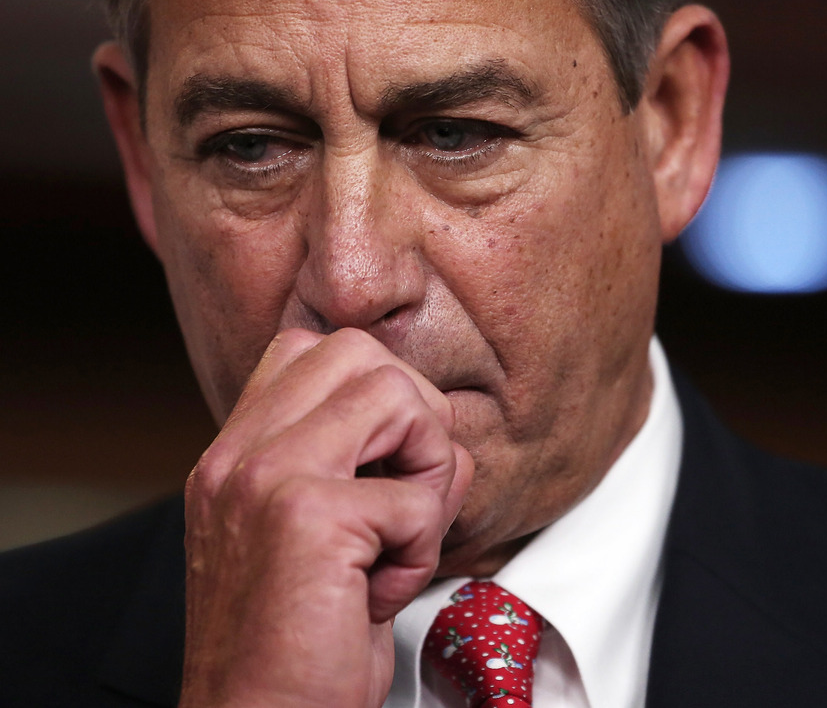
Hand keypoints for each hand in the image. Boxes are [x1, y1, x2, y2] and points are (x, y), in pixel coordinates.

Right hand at [178, 328, 473, 707]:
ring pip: (402, 398)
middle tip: (404, 495)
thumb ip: (349, 462)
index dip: (379, 391)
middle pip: (367, 355)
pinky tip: (379, 591)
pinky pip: (418, 499)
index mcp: (237, 451)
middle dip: (418, 421)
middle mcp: (242, 453)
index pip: (315, 347)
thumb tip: (430, 420)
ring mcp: (267, 475)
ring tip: (396, 539)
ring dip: (428, 474)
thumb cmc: (296, 639)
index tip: (388, 461)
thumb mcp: (310, 532)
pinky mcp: (308, 517)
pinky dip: (421, 551)